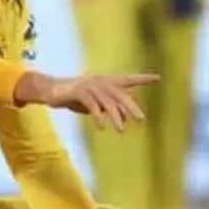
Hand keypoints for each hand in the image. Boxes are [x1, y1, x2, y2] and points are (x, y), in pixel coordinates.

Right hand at [14, 72, 157, 130]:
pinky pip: (92, 106)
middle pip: (120, 95)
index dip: (143, 79)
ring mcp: (90, 85)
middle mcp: (101, 82)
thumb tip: (125, 120)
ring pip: (108, 102)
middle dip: (131, 107)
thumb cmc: (75, 97)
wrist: (51, 91)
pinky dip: (98, 116)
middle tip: (141, 120)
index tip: (158, 78)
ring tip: (121, 130)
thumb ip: (109, 110)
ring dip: (115, 117)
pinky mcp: (79, 92)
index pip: (128, 79)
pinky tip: (101, 127)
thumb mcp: (95, 105)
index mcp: (106, 82)